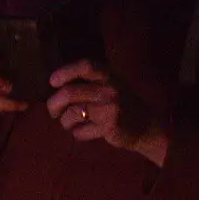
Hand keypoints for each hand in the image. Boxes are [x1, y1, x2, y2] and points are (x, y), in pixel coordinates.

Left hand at [46, 61, 169, 165]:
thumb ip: (87, 82)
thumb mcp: (108, 85)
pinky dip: (78, 134)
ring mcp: (110, 107)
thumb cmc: (119, 104)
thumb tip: (54, 87)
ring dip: (65, 122)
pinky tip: (87, 131)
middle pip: (69, 93)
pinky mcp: (109, 126)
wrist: (146, 126)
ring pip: (71, 114)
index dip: (65, 72)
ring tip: (72, 124)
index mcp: (108, 75)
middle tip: (54, 112)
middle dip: (53, 105)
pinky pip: (79, 132)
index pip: (85, 65)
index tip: (52, 82)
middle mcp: (109, 88)